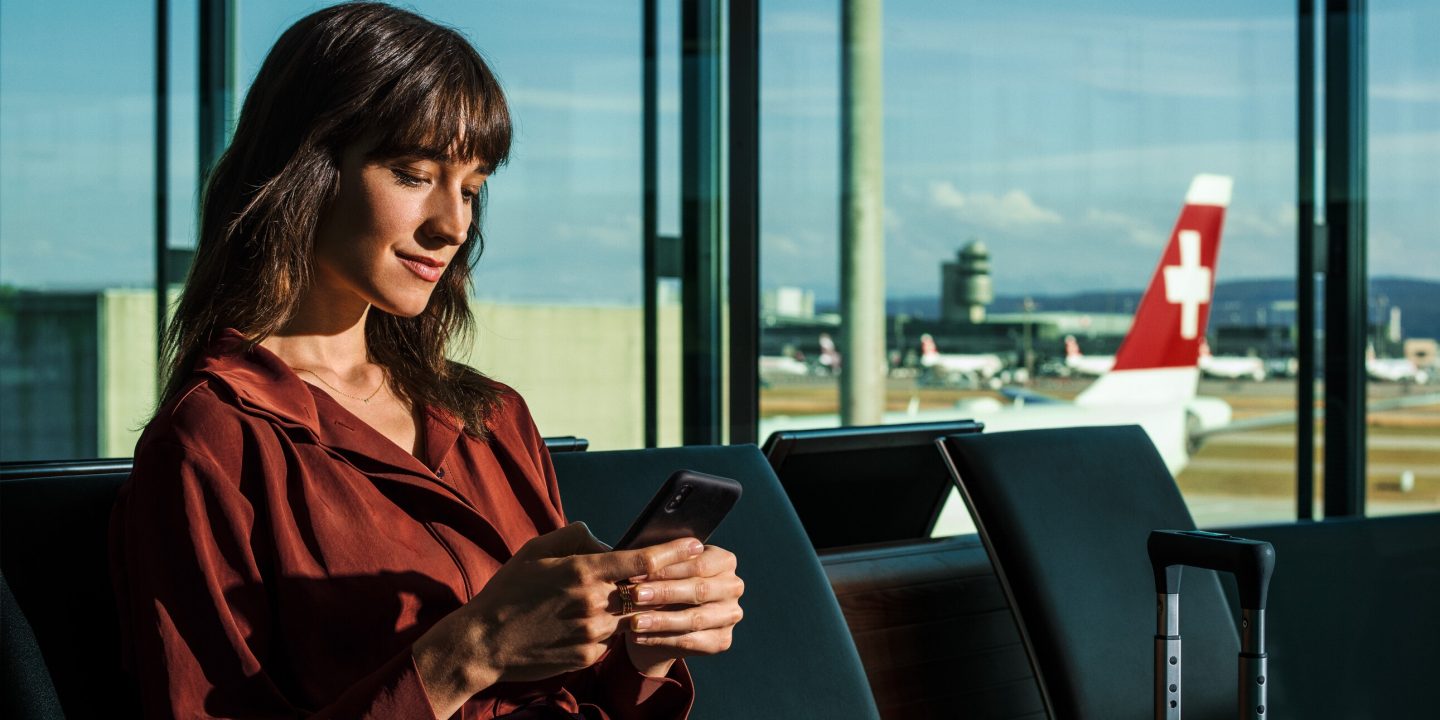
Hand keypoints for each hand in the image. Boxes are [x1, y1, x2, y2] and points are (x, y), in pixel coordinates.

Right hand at [412, 523, 704, 716]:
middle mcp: (594, 604)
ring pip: (629, 615)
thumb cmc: (509, 590)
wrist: (484, 643)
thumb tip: (605, 538)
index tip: (696, 543)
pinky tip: (584, 623)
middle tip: (670, 571)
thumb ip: (575, 536)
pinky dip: (608, 628)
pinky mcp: (589, 656)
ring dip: (628, 607)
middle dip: (658, 581)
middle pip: (642, 590)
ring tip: (609, 599)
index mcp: (583, 572)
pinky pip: (611, 638)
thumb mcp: (536, 550)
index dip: (674, 552)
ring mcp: (593, 634)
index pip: (642, 561)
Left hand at [621, 544, 744, 675]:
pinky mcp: (722, 640)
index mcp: (725, 561)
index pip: (698, 564)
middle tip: (634, 595)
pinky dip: (662, 639)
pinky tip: (639, 637)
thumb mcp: (662, 566)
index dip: (666, 569)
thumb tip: (648, 561)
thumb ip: (660, 561)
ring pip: (695, 619)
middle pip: (699, 590)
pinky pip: (691, 642)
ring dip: (661, 621)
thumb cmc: (663, 579)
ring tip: (634, 622)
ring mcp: (731, 615)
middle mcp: (733, 587)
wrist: (665, 614)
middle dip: (664, 593)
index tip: (635, 573)